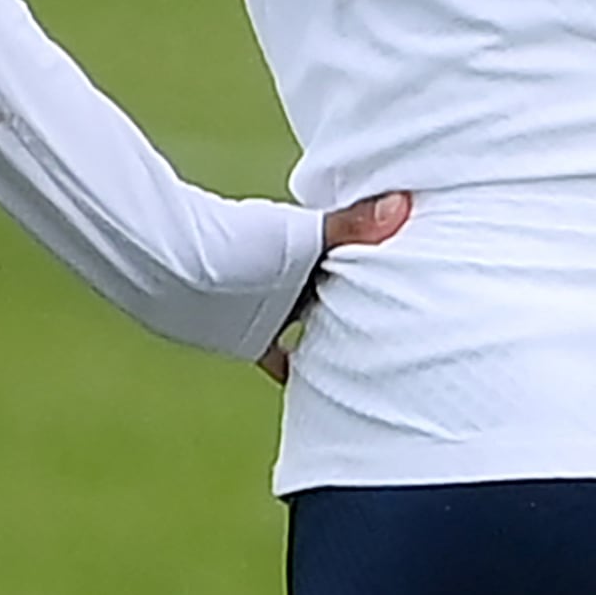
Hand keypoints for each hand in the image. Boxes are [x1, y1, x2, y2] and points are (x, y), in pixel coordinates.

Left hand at [255, 190, 409, 385]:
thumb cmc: (236, 242)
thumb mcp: (303, 236)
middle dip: (368, 303)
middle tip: (408, 323)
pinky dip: (298, 371)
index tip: (421, 276)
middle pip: (342, 293)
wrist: (175, 271)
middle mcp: (297, 279)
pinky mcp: (255, 338)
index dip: (388, 264)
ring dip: (336, 334)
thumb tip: (402, 205)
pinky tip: (314, 389)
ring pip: (317, 323)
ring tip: (376, 356)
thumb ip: (353, 226)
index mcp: (314, 252)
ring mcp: (275, 307)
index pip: (360, 259)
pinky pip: (284, 359)